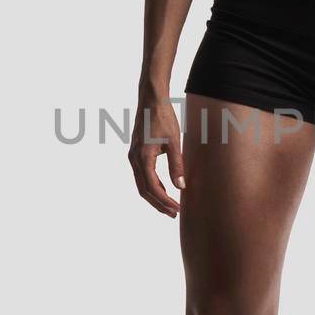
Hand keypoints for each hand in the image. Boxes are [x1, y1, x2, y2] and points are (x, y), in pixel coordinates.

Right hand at [128, 95, 185, 216]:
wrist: (151, 100)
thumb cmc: (163, 118)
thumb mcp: (174, 142)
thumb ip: (177, 165)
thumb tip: (181, 186)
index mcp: (143, 157)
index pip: (152, 187)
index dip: (164, 200)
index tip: (176, 209)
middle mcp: (134, 159)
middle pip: (144, 190)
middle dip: (158, 203)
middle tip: (173, 214)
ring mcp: (133, 156)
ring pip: (141, 183)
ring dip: (155, 196)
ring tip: (169, 206)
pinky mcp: (136, 153)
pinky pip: (142, 175)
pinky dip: (152, 185)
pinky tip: (164, 188)